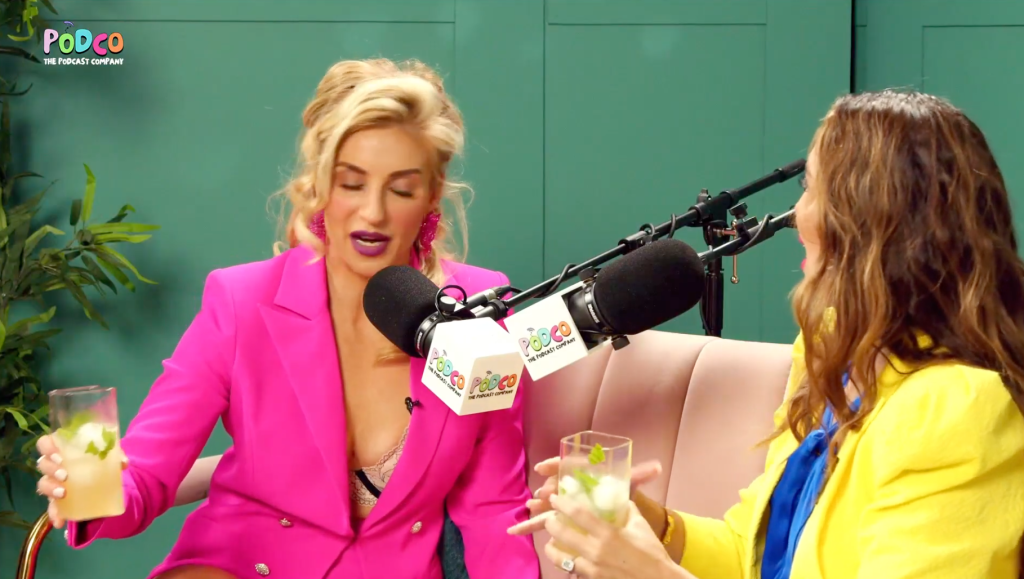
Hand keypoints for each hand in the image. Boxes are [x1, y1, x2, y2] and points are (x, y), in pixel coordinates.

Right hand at [36, 434, 127, 528]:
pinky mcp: (58, 499)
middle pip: (43, 464)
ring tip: (62, 493)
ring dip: (50, 488)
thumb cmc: (101, 461)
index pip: (46, 443)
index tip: (60, 455)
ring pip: (43, 484)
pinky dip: (54, 514)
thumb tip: (123, 462)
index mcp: (63, 449)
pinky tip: (59, 521)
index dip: (48, 447)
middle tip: (65, 475)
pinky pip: (51, 507)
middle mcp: (55, 465)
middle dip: (51, 469)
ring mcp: (54, 483)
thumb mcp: (110, 456)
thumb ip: (117, 456)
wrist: (106, 481)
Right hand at [507, 456, 661, 535]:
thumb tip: (657, 466)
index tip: (544, 467)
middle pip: (555, 485)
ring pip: (547, 503)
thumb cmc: (618, 488)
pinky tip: (514, 529)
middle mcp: (570, 484)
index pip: (566, 465)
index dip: (555, 464)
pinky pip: (543, 521)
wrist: (614, 499)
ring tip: (532, 507)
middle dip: (549, 488)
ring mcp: (562, 501)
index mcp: (584, 472)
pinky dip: (529, 525)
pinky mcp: (559, 516)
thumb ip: (639, 474)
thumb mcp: (628, 482)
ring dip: (539, 505)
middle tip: (545, 493)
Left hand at [541, 495, 689, 578]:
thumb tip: (617, 496)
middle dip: (551, 524)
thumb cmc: (651, 553)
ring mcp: (591, 569)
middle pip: (562, 534)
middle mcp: (595, 551)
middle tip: (550, 518)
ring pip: (560, 559)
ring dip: (552, 548)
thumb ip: (626, 509)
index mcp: (607, 534)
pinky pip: (572, 571)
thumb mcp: (640, 525)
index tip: (554, 498)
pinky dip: (566, 564)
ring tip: (551, 542)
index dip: (563, 504)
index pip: (578, 514)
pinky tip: (566, 559)